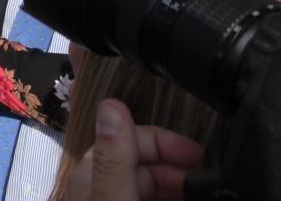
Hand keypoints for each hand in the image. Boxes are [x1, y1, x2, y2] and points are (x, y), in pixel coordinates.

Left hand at [66, 99, 203, 200]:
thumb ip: (114, 160)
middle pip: (144, 163)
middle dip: (177, 169)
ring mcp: (112, 198)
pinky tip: (181, 199)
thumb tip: (111, 104)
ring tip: (200, 193)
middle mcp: (99, 186)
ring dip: (176, 186)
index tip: (199, 155)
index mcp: (91, 174)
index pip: (130, 139)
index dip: (166, 142)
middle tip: (204, 184)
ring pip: (150, 185)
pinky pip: (146, 196)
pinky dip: (168, 197)